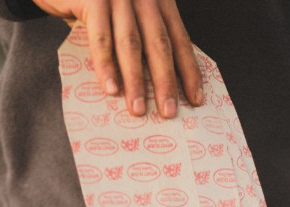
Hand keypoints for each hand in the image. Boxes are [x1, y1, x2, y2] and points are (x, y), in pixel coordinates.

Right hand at [33, 0, 202, 117]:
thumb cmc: (94, 3)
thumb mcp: (126, 15)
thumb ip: (142, 37)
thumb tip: (158, 85)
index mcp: (158, 1)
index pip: (179, 39)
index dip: (188, 70)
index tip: (195, 99)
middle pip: (159, 43)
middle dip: (166, 81)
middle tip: (168, 112)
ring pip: (132, 44)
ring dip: (136, 79)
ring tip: (137, 108)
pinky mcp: (94, 0)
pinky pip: (101, 38)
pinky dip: (106, 65)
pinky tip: (111, 88)